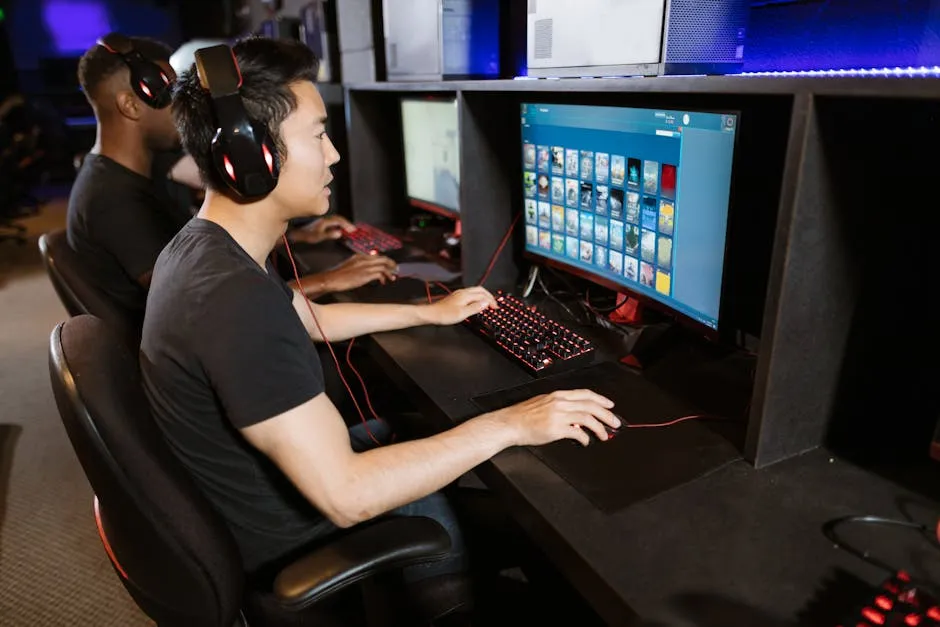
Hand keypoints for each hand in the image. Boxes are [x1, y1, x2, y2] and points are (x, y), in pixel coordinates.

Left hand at [290, 215, 354, 244]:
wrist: (294, 232)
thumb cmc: (305, 235)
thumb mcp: (317, 237)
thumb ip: (329, 234)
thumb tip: (339, 233)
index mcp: (325, 221)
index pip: (339, 221)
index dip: (347, 225)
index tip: (353, 229)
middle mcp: (323, 219)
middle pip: (338, 219)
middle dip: (346, 223)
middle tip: (352, 229)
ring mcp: (321, 219)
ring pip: (334, 219)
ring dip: (341, 223)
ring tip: (347, 228)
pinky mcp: (318, 222)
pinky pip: (330, 221)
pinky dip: (336, 224)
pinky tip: (336, 228)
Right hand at [315, 254, 397, 293]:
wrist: (332, 279)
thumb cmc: (339, 275)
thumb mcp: (350, 265)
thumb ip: (360, 264)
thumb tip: (369, 269)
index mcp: (360, 255)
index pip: (377, 255)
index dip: (385, 260)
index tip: (389, 265)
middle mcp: (364, 259)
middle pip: (383, 258)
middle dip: (391, 264)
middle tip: (395, 269)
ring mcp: (365, 266)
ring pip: (383, 266)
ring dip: (390, 272)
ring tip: (392, 277)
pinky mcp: (366, 274)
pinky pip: (380, 273)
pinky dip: (384, 277)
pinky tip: (383, 282)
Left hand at [422, 286, 497, 325]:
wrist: (432, 314)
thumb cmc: (445, 315)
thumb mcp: (462, 313)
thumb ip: (475, 307)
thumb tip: (486, 303)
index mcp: (466, 295)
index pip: (483, 295)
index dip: (491, 300)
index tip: (496, 307)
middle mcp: (463, 292)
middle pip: (480, 290)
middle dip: (489, 296)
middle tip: (494, 304)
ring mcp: (459, 294)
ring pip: (475, 291)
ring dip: (483, 296)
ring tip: (487, 303)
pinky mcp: (456, 297)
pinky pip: (470, 294)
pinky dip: (477, 297)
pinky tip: (476, 303)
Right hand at [488, 389, 618, 447]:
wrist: (510, 424)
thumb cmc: (523, 416)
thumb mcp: (543, 404)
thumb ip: (560, 407)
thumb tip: (575, 417)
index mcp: (557, 395)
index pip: (584, 394)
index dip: (600, 399)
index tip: (610, 405)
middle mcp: (559, 402)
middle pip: (590, 405)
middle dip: (606, 414)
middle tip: (615, 423)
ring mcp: (558, 415)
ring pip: (587, 417)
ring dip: (599, 427)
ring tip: (604, 435)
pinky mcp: (556, 428)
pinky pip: (578, 432)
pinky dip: (585, 438)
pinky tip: (585, 442)